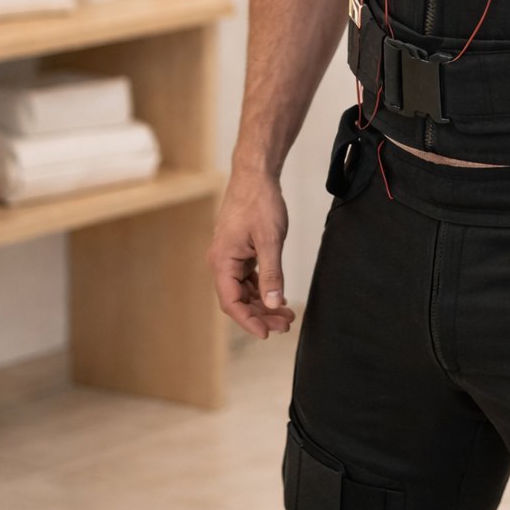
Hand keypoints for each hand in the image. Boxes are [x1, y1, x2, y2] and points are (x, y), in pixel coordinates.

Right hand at [206, 168, 297, 339]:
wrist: (255, 174)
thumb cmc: (260, 202)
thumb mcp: (271, 240)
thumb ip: (272, 274)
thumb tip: (274, 304)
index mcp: (222, 261)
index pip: (232, 302)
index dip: (249, 321)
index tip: (267, 334)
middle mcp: (222, 261)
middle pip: (239, 300)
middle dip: (261, 315)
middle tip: (286, 325)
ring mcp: (230, 256)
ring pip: (245, 290)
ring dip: (264, 303)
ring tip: (287, 315)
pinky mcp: (240, 250)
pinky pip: (248, 278)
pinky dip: (263, 288)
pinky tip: (279, 296)